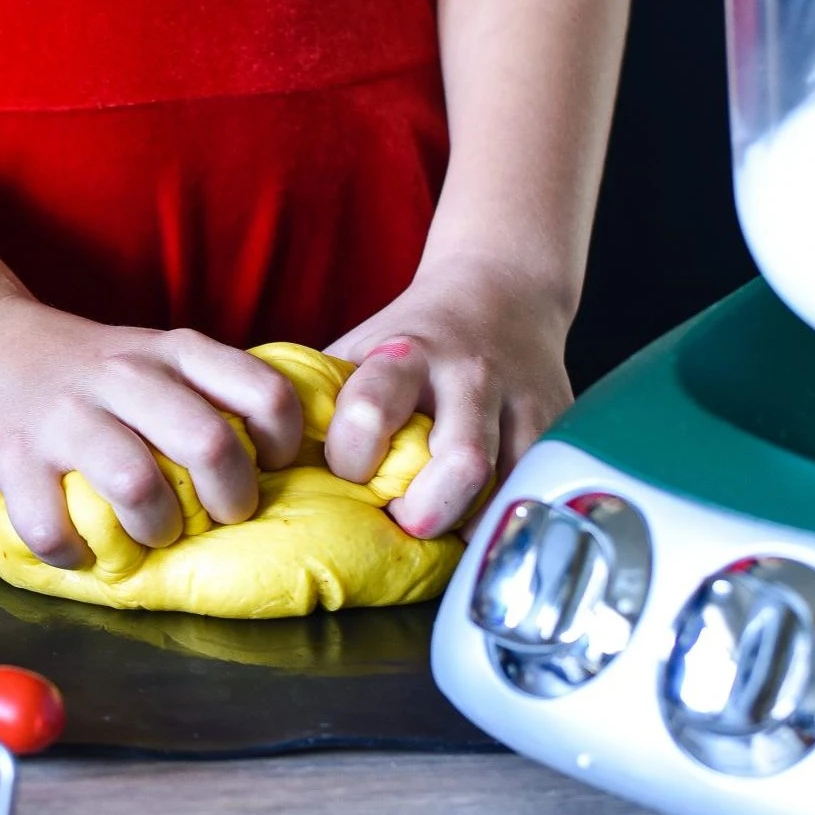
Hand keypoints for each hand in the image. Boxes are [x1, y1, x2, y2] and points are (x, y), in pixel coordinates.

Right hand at [0, 296, 303, 566]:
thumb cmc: (85, 373)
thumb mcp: (153, 358)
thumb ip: (205, 392)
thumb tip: (274, 460)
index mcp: (171, 352)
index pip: (262, 391)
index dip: (282, 442)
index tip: (267, 468)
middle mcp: (123, 378)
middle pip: (209, 442)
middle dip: (228, 500)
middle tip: (216, 518)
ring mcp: (66, 418)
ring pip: (137, 485)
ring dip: (155, 529)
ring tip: (150, 536)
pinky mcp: (14, 459)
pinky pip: (53, 525)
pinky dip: (73, 552)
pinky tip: (79, 547)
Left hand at [324, 256, 576, 538]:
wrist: (503, 291)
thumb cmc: (408, 343)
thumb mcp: (356, 353)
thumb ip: (317, 405)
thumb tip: (255, 464)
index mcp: (405, 356)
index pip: (370, 410)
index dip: (351, 457)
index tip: (350, 471)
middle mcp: (470, 376)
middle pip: (460, 464)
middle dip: (426, 511)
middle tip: (404, 518)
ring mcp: (521, 401)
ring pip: (508, 485)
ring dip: (471, 522)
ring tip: (445, 523)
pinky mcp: (560, 422)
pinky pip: (538, 488)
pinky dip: (507, 515)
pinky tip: (482, 516)